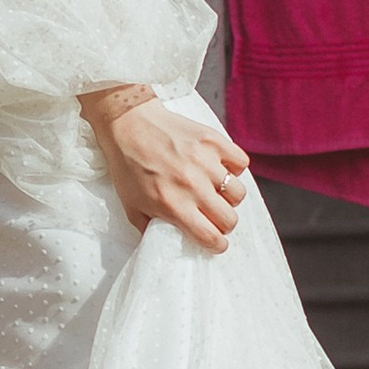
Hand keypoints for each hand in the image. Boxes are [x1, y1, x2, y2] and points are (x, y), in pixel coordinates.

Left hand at [81, 85, 250, 251]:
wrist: (128, 123)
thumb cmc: (128, 167)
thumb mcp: (131, 207)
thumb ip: (151, 229)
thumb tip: (168, 245)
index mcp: (172, 206)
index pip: (212, 237)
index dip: (217, 245)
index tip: (215, 241)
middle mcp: (192, 186)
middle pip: (229, 219)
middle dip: (223, 223)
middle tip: (213, 216)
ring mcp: (205, 162)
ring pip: (238, 193)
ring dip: (229, 197)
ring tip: (215, 191)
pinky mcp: (212, 141)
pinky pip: (241, 162)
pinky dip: (234, 167)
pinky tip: (219, 168)